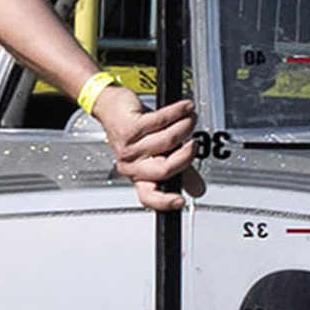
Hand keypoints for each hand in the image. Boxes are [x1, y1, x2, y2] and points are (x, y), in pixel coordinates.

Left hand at [89, 79, 203, 208]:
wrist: (113, 108)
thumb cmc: (137, 130)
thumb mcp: (161, 153)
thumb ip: (180, 170)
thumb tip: (196, 189)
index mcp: (139, 176)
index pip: (149, 196)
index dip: (165, 201)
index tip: (181, 201)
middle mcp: (131, 165)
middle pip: (164, 169)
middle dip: (186, 155)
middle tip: (193, 145)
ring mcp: (129, 147)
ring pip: (168, 140)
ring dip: (185, 126)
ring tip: (189, 119)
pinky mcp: (130, 128)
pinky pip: (162, 120)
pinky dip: (179, 112)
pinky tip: (185, 108)